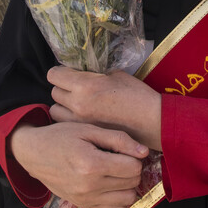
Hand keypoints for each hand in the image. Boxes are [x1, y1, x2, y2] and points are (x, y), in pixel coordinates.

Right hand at [10, 121, 147, 207]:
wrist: (32, 153)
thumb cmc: (60, 137)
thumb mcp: (88, 129)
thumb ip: (118, 140)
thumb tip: (144, 152)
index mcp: (92, 165)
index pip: (133, 168)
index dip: (134, 157)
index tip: (124, 150)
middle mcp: (89, 187)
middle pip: (132, 183)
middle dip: (132, 170)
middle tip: (120, 158)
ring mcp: (85, 199)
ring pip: (127, 199)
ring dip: (127, 185)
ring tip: (116, 171)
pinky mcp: (83, 206)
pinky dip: (118, 197)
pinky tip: (109, 183)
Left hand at [48, 65, 162, 150]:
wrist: (153, 122)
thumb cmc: (138, 96)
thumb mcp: (117, 75)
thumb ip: (96, 75)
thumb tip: (86, 75)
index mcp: (85, 85)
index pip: (54, 75)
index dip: (60, 72)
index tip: (68, 73)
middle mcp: (77, 104)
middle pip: (54, 93)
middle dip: (62, 89)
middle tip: (75, 88)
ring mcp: (79, 122)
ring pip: (56, 111)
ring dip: (63, 107)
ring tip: (77, 105)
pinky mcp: (85, 134)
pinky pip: (67, 125)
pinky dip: (70, 121)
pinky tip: (84, 118)